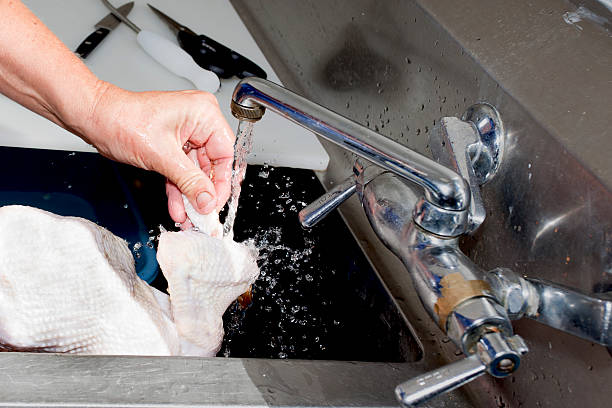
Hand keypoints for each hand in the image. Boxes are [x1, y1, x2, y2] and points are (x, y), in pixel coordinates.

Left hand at [84, 84, 233, 222]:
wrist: (96, 119)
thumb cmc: (122, 119)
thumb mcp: (161, 155)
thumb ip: (189, 181)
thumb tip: (207, 201)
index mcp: (204, 114)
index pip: (225, 153)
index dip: (221, 182)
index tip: (214, 204)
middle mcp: (199, 122)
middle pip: (212, 165)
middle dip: (203, 193)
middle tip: (203, 215)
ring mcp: (186, 134)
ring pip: (196, 172)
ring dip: (190, 196)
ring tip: (189, 217)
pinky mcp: (174, 146)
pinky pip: (182, 172)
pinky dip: (179, 190)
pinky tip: (179, 208)